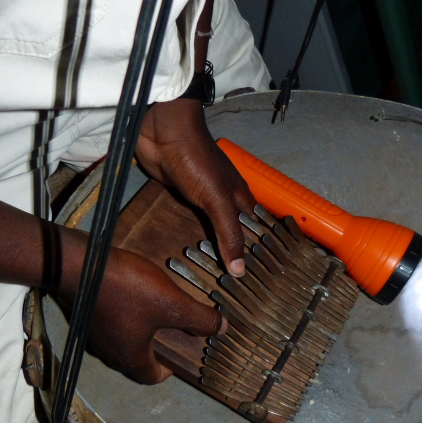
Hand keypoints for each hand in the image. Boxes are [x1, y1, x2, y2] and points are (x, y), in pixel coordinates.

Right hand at [60, 236, 225, 383]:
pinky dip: (130, 314)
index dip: (172, 369)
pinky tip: (140, 294)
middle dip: (161, 347)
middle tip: (179, 330)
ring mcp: (97, 332)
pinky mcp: (90, 312)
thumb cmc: (127, 290)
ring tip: (162, 310)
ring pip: (126, 339)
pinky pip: (115, 321)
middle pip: (139, 359)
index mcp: (130, 357)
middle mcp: (110, 351)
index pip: (153, 377)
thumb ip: (200, 318)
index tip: (185, 354)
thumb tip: (222, 329)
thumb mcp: (172, 304)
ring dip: (145, 329)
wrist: (80, 263)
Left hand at [135, 98, 254, 275]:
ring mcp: (202, 199)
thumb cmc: (197, 162)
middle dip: (232, 255)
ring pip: (210, 230)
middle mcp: (225, 200)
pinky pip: (189, 224)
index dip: (258, 253)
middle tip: (231, 289)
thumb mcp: (217, 199)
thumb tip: (240, 271)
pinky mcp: (181, 198)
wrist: (162, 133)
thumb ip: (229, 233)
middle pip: (232, 233)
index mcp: (240, 198)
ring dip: (209, 249)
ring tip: (209, 280)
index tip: (259, 281)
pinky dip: (189, 238)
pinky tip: (186, 257)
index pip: (255, 231)